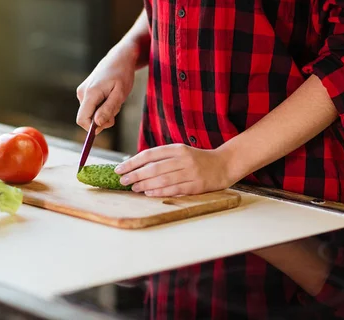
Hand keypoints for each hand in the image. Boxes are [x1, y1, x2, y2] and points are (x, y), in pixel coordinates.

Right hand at [76, 40, 138, 132]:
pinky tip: (110, 96)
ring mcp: (82, 92)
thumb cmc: (122, 74)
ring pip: (91, 113)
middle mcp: (82, 93)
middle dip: (102, 119)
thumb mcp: (120, 94)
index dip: (92, 128)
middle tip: (116, 108)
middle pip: (87, 118)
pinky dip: (102, 106)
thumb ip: (108, 109)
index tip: (108, 123)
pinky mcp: (85, 92)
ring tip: (114, 99)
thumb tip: (97, 124)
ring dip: (104, 112)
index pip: (82, 120)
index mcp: (90, 94)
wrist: (119, 58)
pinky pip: (92, 107)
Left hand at [114, 144, 239, 196]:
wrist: (224, 164)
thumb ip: (162, 158)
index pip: (149, 154)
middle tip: (122, 180)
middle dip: (135, 174)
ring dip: (145, 185)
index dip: (132, 162)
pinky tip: (149, 194)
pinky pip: (174, 189)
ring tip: (133, 188)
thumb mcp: (181, 152)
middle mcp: (183, 159)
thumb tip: (137, 166)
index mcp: (177, 148)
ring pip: (162, 179)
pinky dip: (159, 192)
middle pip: (153, 168)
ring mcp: (190, 172)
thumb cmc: (197, 160)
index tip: (119, 168)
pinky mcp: (196, 185)